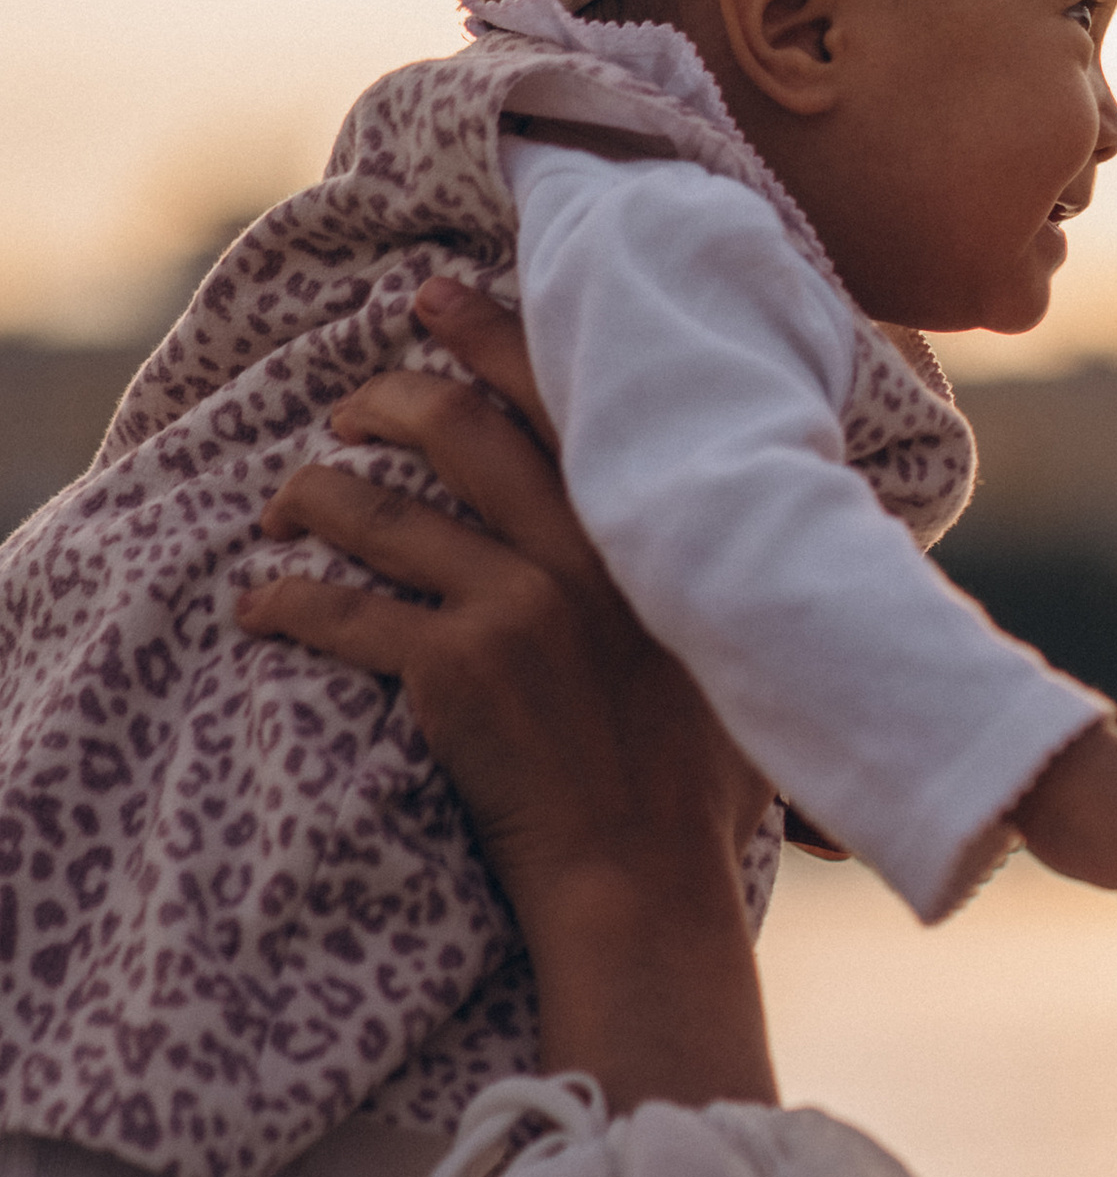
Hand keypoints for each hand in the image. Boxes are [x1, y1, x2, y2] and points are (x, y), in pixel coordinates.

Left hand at [238, 279, 777, 1108]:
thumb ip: (743, 569)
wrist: (647, 879)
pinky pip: (340, 611)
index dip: (488, 334)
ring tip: (287, 501)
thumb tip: (798, 509)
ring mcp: (512, 608)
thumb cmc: (707, 786)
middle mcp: (580, 553)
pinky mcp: (449, 673)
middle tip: (348, 403)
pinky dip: (286, 600)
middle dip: (385, 396)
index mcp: (647, 536)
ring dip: (315, 493)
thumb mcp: (750, 653)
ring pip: (380, 511)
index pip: (560, 398)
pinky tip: (258, 605)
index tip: (433, 297)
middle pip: (457, 426)